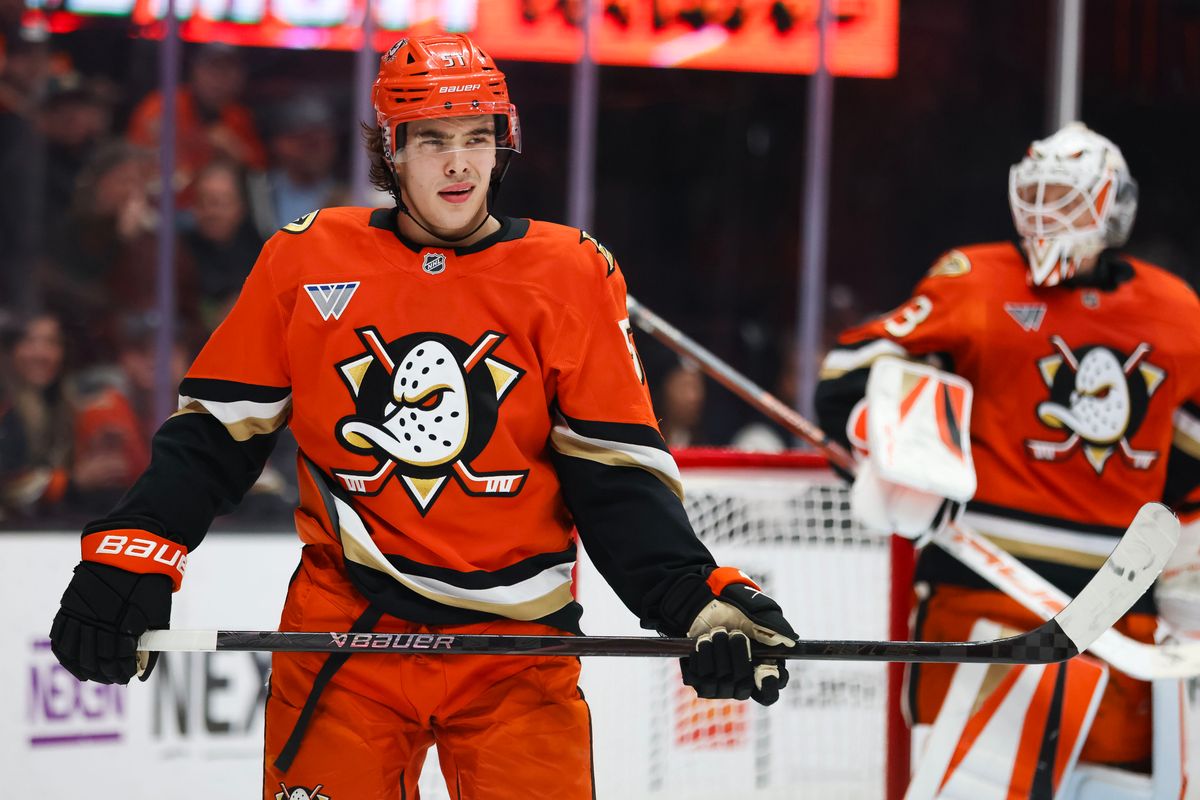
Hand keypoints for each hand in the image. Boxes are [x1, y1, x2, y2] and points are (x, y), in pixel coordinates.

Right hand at [50, 562, 171, 683]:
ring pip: (74, 651)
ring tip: (91, 674)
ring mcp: (82, 613)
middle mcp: (100, 621)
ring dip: (83, 667)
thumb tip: (142, 673)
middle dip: (105, 673)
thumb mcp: (159, 614)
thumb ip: (151, 644)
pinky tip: (72, 659)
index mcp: (125, 624)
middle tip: (113, 678)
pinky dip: (64, 651)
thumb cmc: (150, 583)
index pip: (118, 660)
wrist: (130, 549)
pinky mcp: (70, 605)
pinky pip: (60, 635)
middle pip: (95, 659)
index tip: (127, 676)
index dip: (122, 672)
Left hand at [678, 569, 796, 705]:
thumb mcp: (757, 614)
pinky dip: (703, 656)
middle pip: (744, 685)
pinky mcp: (701, 681)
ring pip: (722, 683)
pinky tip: (703, 641)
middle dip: (738, 655)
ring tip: (716, 632)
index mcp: (763, 669)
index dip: (767, 685)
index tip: (762, 668)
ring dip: (719, 651)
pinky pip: (702, 680)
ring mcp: (722, 684)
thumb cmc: (736, 610)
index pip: (769, 693)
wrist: (704, 605)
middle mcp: (743, 681)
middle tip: (734, 633)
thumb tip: (789, 642)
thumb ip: (774, 628)